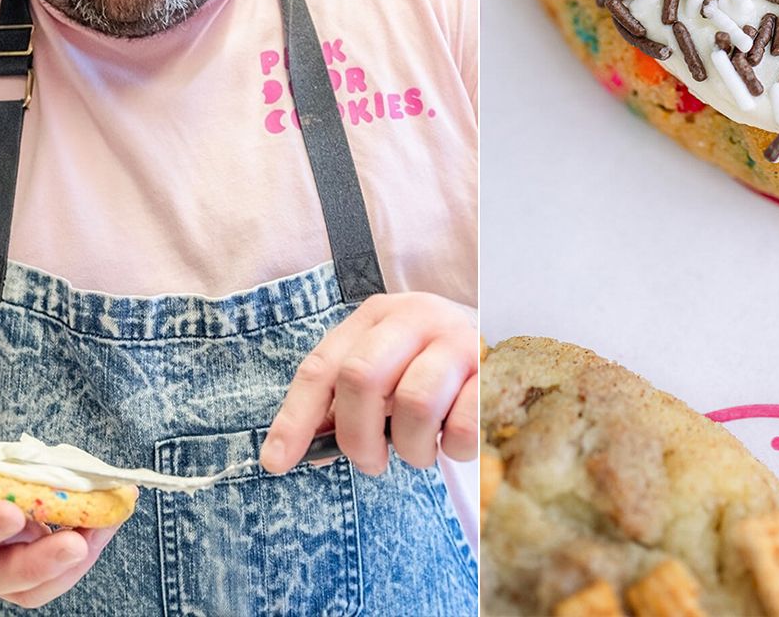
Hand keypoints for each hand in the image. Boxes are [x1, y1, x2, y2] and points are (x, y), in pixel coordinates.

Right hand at [0, 366, 120, 607]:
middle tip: (76, 543)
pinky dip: (91, 545)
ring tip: (105, 525)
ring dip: (71, 565)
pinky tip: (114, 512)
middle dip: (36, 565)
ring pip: (31, 586)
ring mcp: (0, 554)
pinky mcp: (31, 552)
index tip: (10, 513)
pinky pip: (58, 568)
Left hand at [259, 293, 478, 475]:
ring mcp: (456, 339)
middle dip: (358, 435)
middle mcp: (413, 317)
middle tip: (371, 461)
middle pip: (362, 377)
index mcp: (374, 317)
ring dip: (411, 448)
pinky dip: (452, 448)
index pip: (321, 367)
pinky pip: (463, 424)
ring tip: (418, 451)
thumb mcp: (383, 371)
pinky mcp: (493, 370)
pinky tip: (453, 441)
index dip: (295, 418)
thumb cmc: (428, 368)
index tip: (277, 462)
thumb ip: (342, 403)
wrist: (501, 353)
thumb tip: (298, 452)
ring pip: (414, 404)